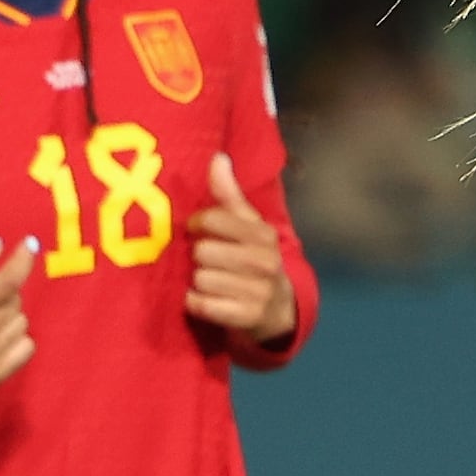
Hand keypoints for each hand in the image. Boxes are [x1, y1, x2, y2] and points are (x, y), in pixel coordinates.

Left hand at [183, 152, 296, 347]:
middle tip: (206, 261)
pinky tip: (207, 300)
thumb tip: (218, 157)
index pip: (213, 219)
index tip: (197, 230)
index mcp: (263, 234)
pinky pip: (202, 305)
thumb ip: (228, 194)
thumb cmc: (252, 259)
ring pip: (201, 279)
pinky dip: (197, 303)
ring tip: (209, 281)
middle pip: (203, 251)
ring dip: (198, 282)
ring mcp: (259, 291)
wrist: (278, 309)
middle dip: (198, 257)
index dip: (196, 224)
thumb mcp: (247, 226)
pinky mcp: (248, 317)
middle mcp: (265, 261)